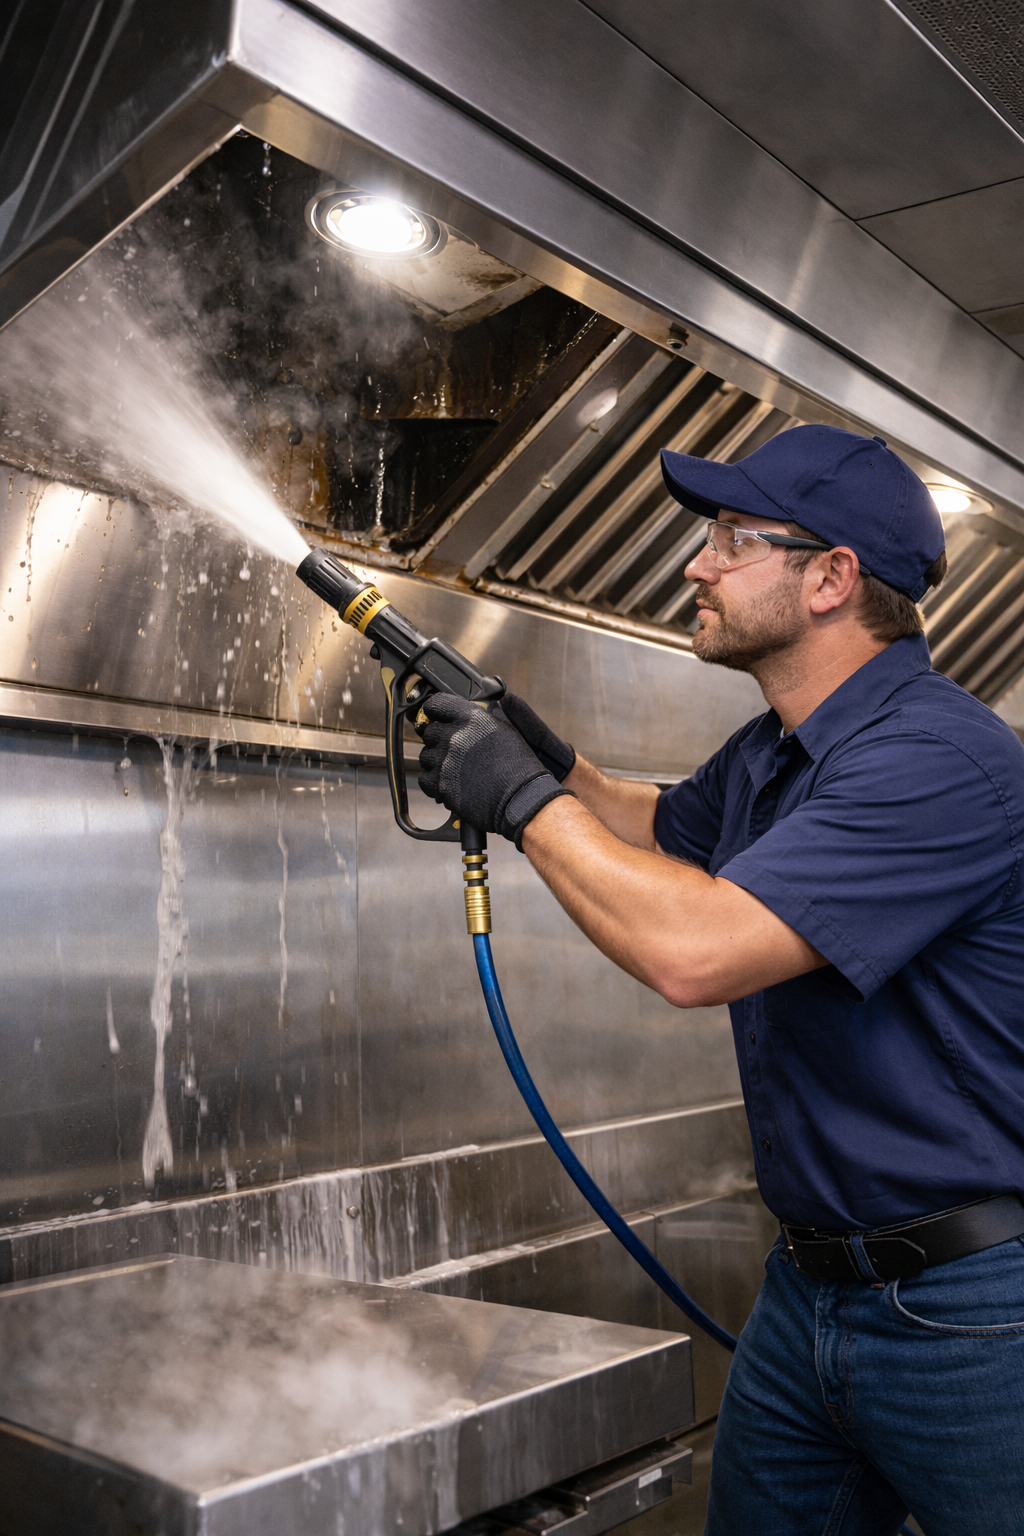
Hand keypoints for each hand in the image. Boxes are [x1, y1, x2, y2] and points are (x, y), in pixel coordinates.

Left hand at [418, 693, 572, 847]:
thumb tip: (472, 712)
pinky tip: (448, 783)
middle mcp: (455, 737)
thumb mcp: (505, 730)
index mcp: (472, 719)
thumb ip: (483, 718)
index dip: (433, 711)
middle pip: (429, 732)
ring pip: (426, 756)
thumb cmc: (518, 767)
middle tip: (452, 750)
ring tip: (454, 769)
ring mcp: (446, 761)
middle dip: (437, 739)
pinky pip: (424, 779)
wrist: (520, 798)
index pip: (436, 704)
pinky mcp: (441, 785)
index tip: (434, 717)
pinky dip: (433, 782)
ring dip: (436, 761)